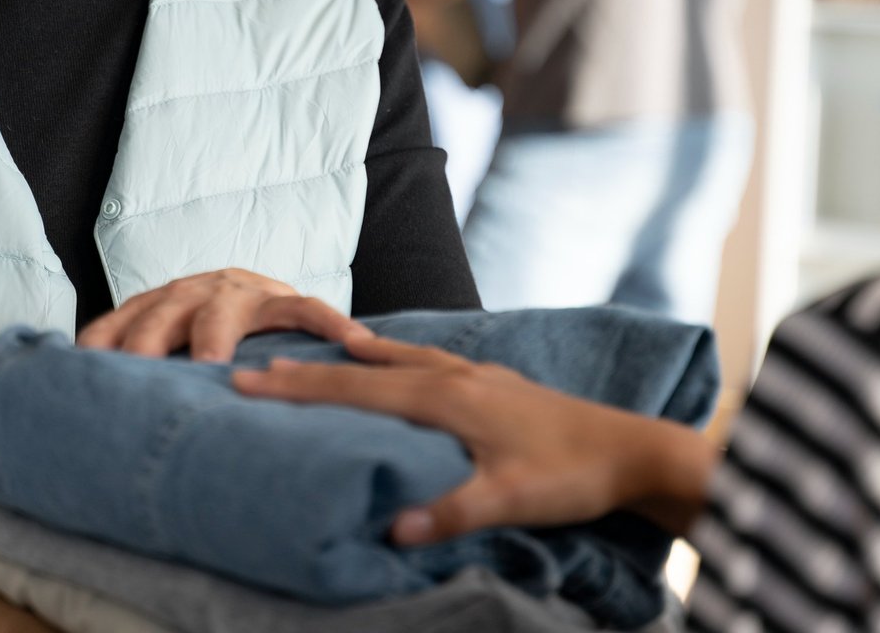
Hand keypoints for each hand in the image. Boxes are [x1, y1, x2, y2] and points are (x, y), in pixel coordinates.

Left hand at [77, 268, 367, 361]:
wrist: (261, 297)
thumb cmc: (202, 341)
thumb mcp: (163, 349)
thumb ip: (131, 371)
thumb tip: (77, 423)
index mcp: (152, 305)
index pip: (114, 325)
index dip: (97, 350)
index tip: (81, 379)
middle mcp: (190, 293)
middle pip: (159, 315)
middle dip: (145, 343)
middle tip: (136, 378)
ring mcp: (238, 293)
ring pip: (222, 310)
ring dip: (213, 336)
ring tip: (210, 365)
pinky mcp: (280, 299)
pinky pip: (305, 308)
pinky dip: (325, 321)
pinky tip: (348, 339)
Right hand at [233, 334, 714, 543]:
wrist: (631, 448)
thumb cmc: (571, 475)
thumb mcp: (511, 498)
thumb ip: (454, 510)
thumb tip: (395, 529)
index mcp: (447, 396)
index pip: (357, 388)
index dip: (301, 389)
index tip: (249, 382)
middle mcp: (454, 374)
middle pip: (367, 367)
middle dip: (310, 369)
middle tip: (256, 368)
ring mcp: (475, 373)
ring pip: (398, 356)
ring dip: (354, 357)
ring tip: (319, 351)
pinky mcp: (494, 382)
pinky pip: (426, 359)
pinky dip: (395, 356)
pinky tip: (396, 360)